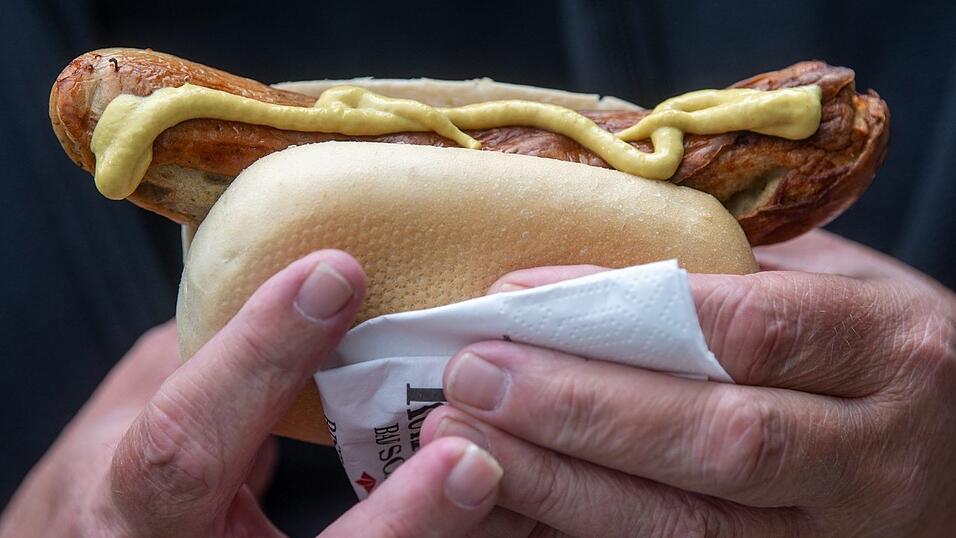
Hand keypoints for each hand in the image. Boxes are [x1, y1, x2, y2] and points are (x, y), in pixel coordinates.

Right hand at [1, 250, 501, 537]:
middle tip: (469, 457)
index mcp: (133, 506)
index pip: (186, 445)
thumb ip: (210, 352)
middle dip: (395, 519)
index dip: (258, 359)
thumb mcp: (137, 409)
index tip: (335, 274)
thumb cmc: (123, 477)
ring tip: (502, 480)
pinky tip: (503, 505)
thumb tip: (299, 271)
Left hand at [422, 230, 955, 536]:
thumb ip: (738, 281)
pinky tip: (516, 504)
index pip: (748, 330)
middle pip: (715, 441)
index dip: (624, 311)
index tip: (520, 292)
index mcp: (891, 351)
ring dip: (563, 487)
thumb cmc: (885, 355)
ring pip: (690, 528)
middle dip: (579, 410)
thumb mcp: (842, 291)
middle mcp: (874, 458)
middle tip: (473, 374)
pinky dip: (584, 537)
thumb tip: (587, 260)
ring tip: (469, 440)